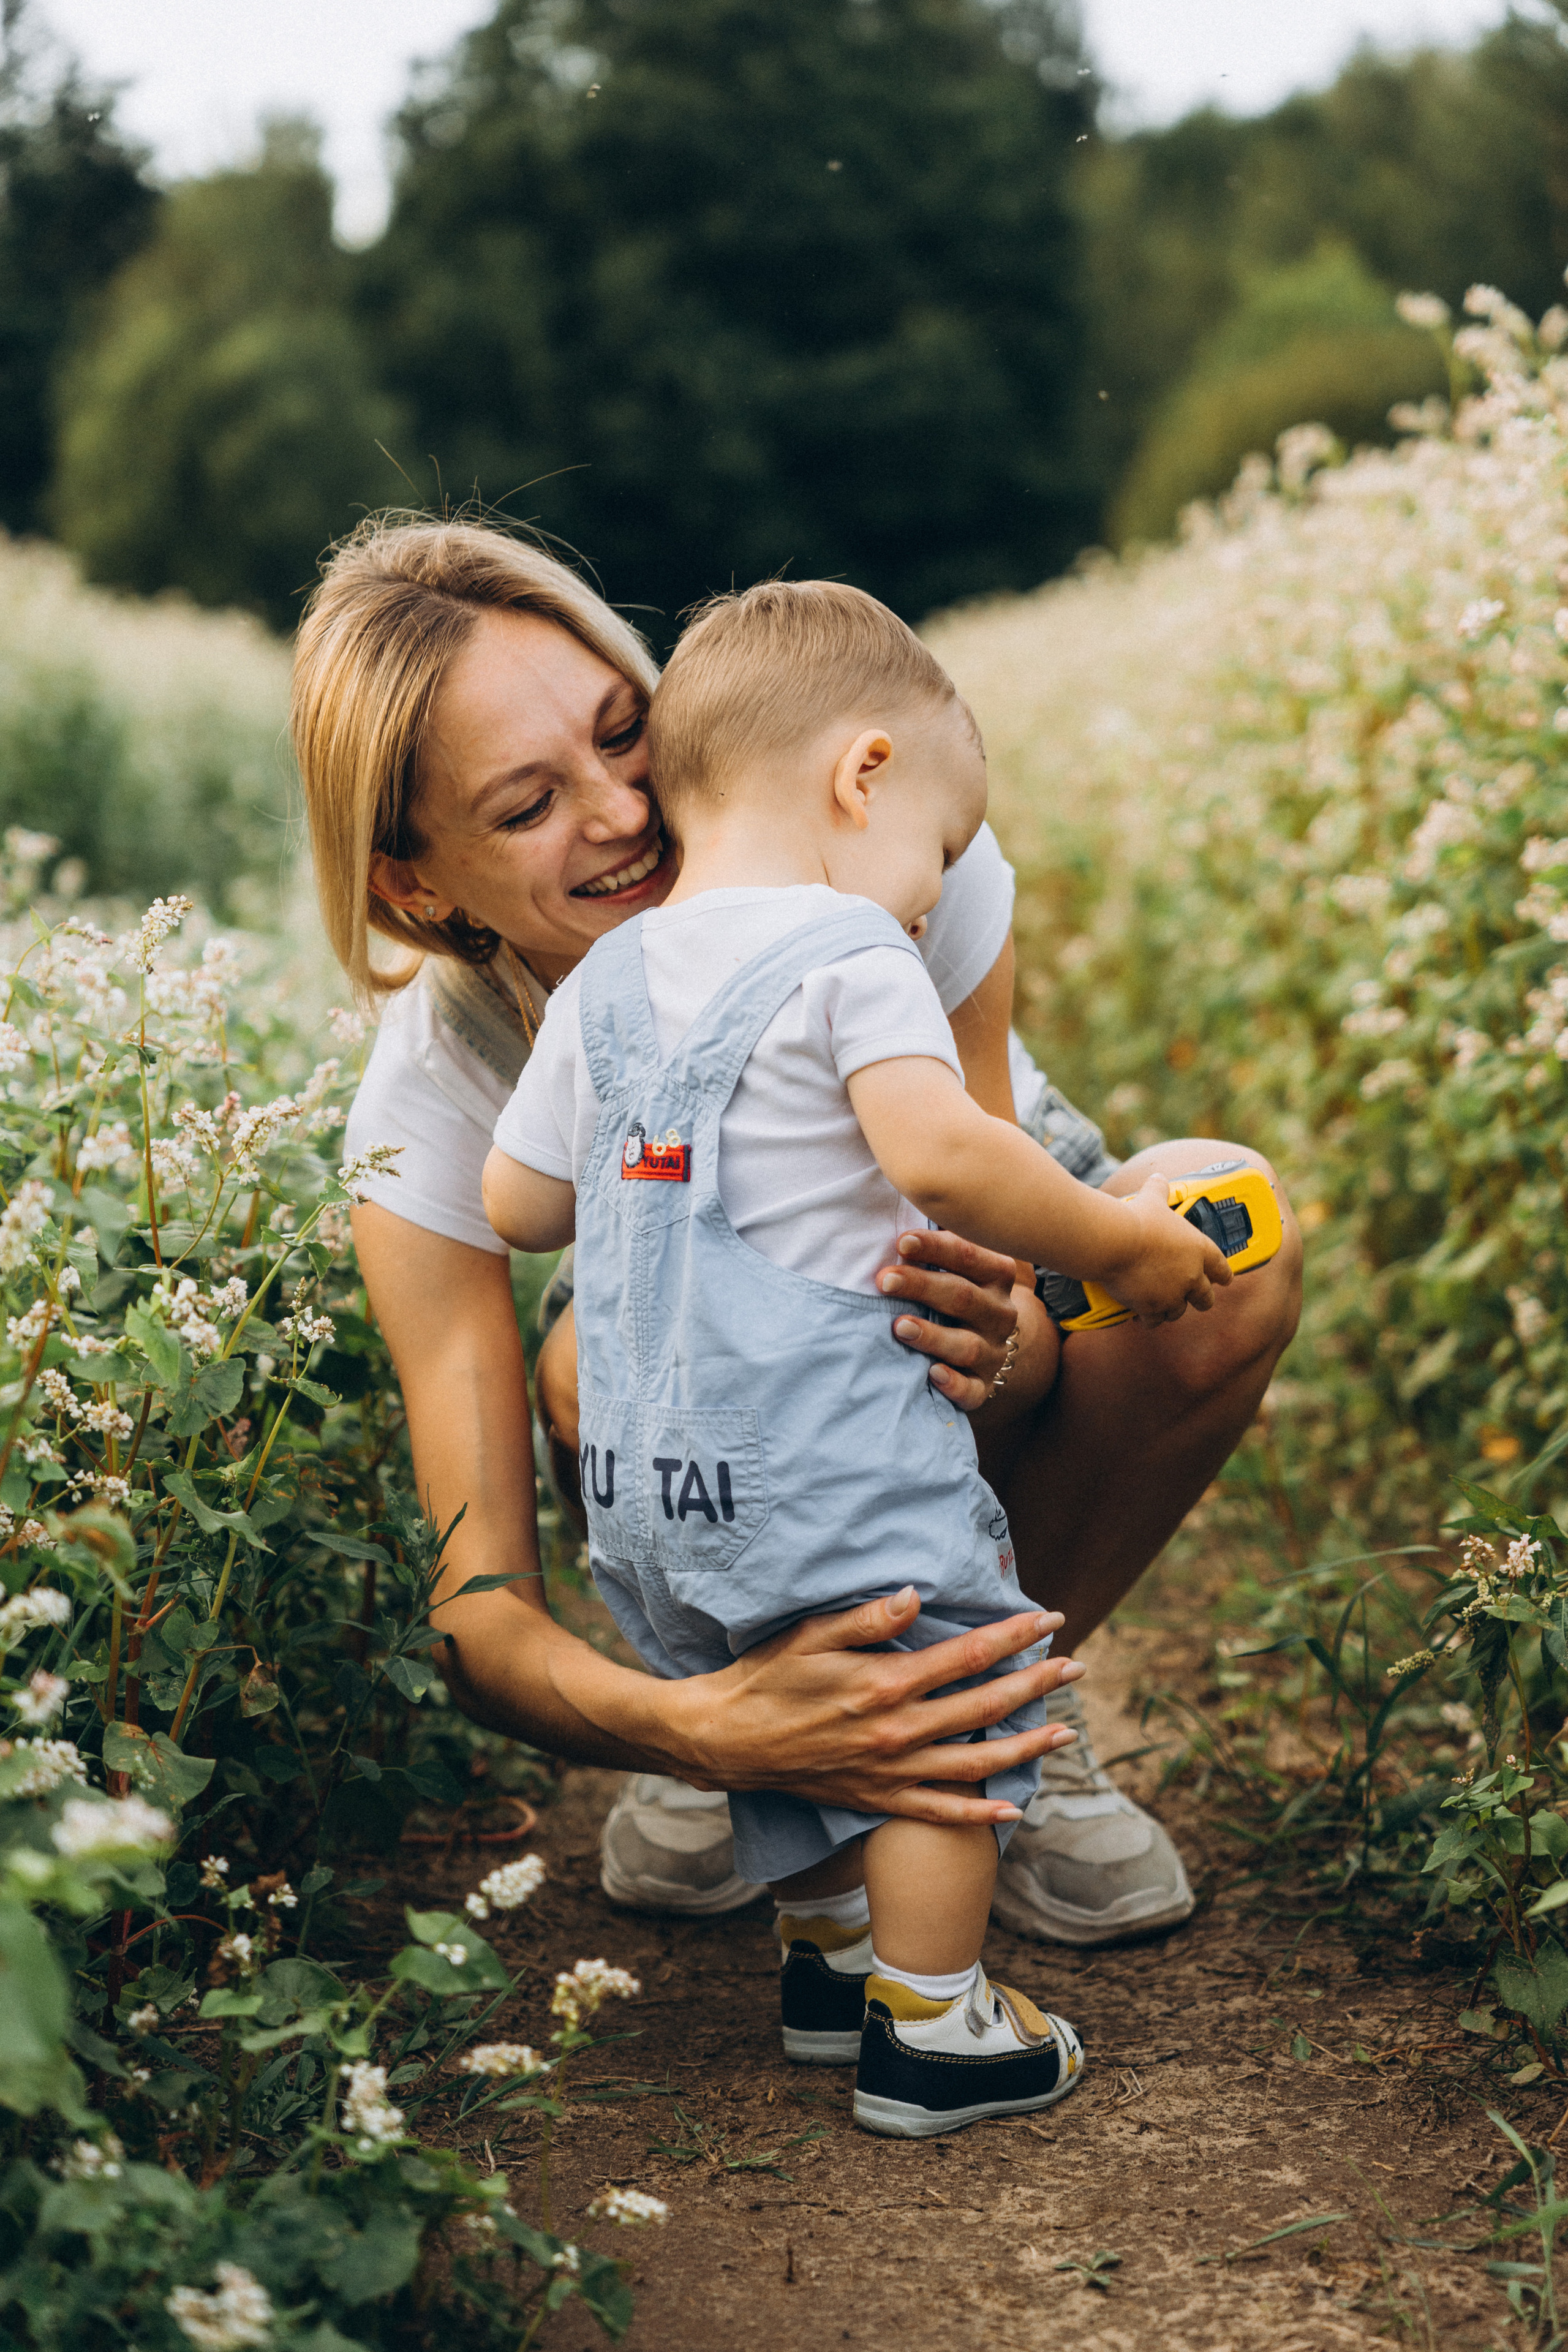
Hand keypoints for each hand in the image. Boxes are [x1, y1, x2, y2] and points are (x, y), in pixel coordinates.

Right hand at [669, 1586, 1082, 1826]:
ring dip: (1026, 1745)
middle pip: (984, 1705)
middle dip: (1037, 1684)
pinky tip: (1014, 1807)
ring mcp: (891, 1771)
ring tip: (1066, 1730)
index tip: (1049, 1619)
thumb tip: (919, 1595)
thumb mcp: (811, 1635)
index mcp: (885, 1685)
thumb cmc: (767, 1677)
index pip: (967, 1656)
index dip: (1014, 1636)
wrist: (729, 1741)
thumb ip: (867, 1618)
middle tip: (1076, 1666)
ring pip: (975, 1761)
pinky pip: (941, 1812)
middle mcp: (897, 1732)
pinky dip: (980, 1813)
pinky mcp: (879, 1798)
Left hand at [875, 1227, 1028, 1411]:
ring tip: (899, 1326)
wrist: (993, 1344)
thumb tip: (897, 1223)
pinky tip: (933, 1374)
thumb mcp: (959, 1267)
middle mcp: (999, 1312)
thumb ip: (936, 1248)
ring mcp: (993, 1351)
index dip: (936, 1248)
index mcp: (996, 1275)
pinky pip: (972, 1390)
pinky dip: (954, 1384)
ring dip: (932, 1335)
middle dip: (922, 1286)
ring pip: (966, 1345)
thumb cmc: (960, 1293)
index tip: (902, 1243)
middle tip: (884, 1280)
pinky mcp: (983, 1386)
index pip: (969, 1256)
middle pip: (962, 1297)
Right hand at [1101, 1170, 1231, 1326]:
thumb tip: (1157, 1177)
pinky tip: (1141, 1316)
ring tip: (1162, 1306)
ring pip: (1178, 1311)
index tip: (1225, 1280)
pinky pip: (1154, 1320)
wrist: (1116, 1241)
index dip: (1224, 1275)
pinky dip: (1148, 1319)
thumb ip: (1159, 1190)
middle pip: (1205, 1298)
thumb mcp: (1152, 1199)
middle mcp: (1191, 1276)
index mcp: (1199, 1250)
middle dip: (1201, 1300)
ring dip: (1172, 1309)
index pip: (1221, 1267)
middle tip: (1197, 1300)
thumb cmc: (1137, 1218)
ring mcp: (1172, 1294)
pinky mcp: (1151, 1307)